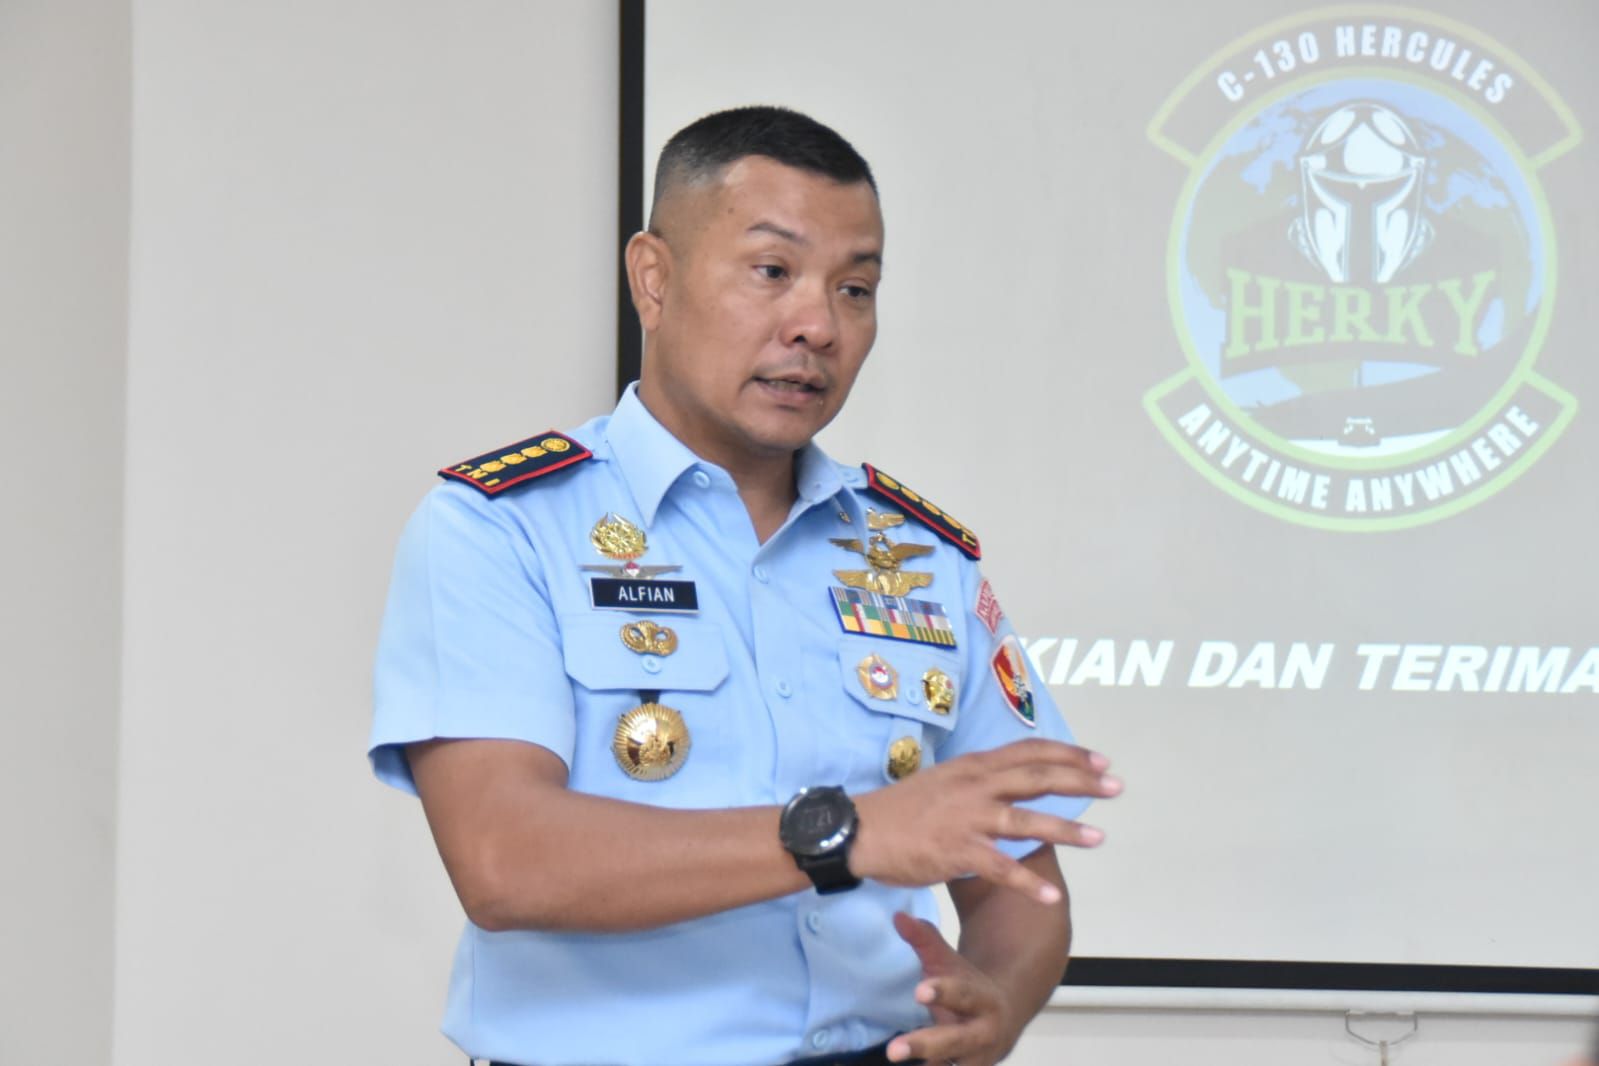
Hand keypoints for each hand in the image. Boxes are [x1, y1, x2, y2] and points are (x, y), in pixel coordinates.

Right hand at [850, 738, 1118, 902]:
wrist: (861, 830)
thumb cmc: (902, 809)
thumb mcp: (943, 781)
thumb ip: (977, 781)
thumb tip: (1006, 783)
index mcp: (973, 767)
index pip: (1029, 751)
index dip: (1068, 754)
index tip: (1098, 760)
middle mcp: (976, 787)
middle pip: (1038, 777)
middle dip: (1081, 782)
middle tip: (1115, 786)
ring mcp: (968, 819)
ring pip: (1027, 821)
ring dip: (1067, 830)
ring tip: (1100, 839)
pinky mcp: (957, 852)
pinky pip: (1001, 869)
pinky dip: (1029, 883)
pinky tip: (1052, 896)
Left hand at [886, 912, 1013, 1065]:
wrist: (1003, 1020)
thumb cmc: (968, 988)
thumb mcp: (949, 963)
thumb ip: (924, 940)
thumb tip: (897, 916)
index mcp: (983, 1001)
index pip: (963, 995)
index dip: (943, 992)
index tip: (919, 991)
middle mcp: (983, 1035)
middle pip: (955, 1042)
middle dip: (925, 1044)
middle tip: (893, 1050)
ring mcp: (975, 1061)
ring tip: (895, 1060)